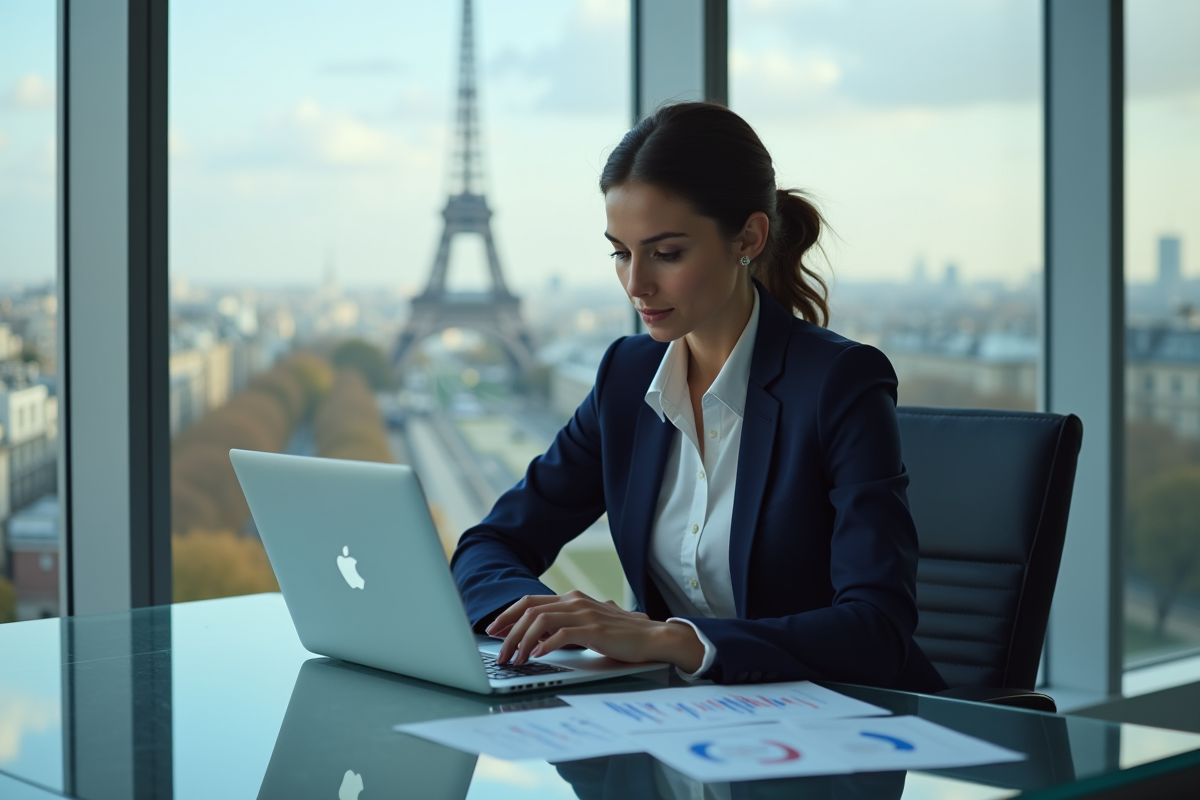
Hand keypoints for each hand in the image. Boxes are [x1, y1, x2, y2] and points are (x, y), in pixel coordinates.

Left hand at [485, 590, 704, 672]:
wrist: (653, 636)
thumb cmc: (621, 635)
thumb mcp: (588, 626)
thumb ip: (566, 627)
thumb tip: (538, 639)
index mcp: (572, 599)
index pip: (530, 601)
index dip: (508, 615)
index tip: (493, 630)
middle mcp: (575, 601)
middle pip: (530, 610)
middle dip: (508, 630)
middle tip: (498, 651)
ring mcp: (584, 614)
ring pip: (540, 621)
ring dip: (521, 641)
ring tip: (515, 660)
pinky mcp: (593, 629)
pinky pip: (561, 635)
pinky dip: (544, 645)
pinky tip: (536, 657)